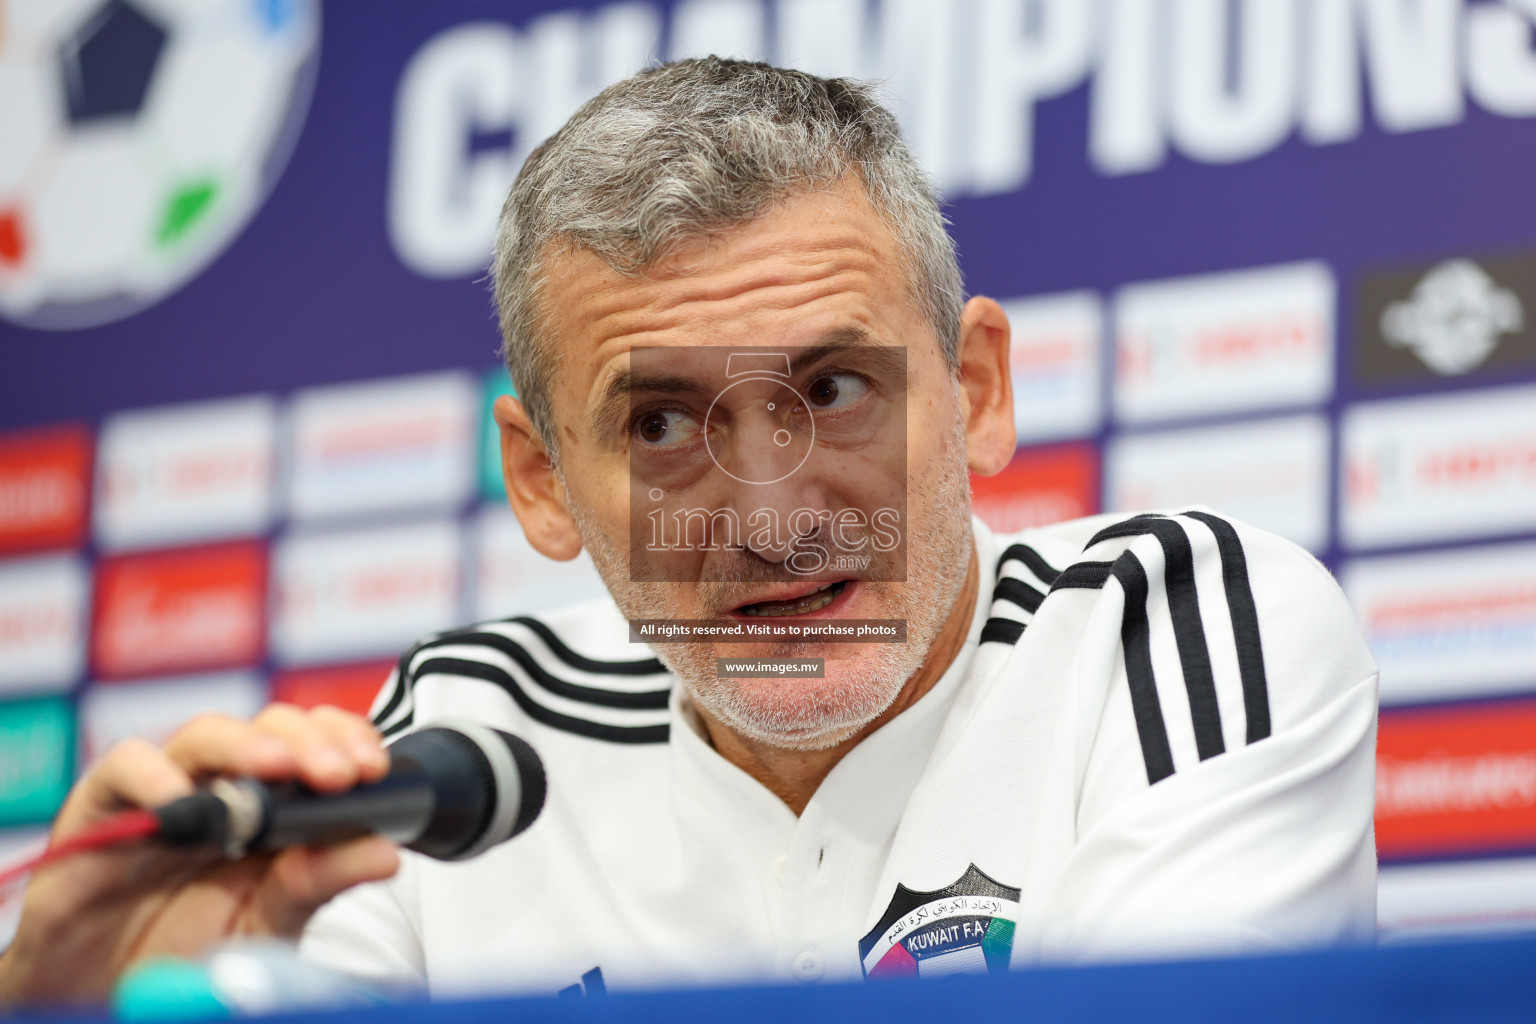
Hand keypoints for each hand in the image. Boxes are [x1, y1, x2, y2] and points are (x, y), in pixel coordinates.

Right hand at [0, 704, 399, 1005]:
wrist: (100, 993)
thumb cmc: (186, 950)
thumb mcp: (267, 922)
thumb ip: (318, 883)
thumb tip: (386, 852)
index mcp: (272, 807)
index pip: (316, 745)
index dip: (347, 741)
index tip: (376, 768)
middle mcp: (222, 788)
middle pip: (270, 728)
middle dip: (311, 740)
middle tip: (339, 774)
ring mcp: (164, 793)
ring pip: (205, 735)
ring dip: (245, 744)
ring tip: (277, 766)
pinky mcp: (101, 809)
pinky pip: (124, 768)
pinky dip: (154, 774)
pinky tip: (182, 800)